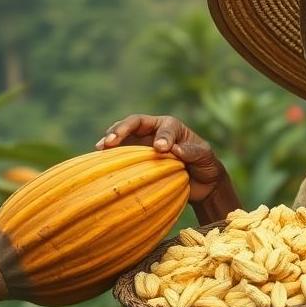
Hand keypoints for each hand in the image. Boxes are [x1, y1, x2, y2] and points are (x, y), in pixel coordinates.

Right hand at [96, 113, 226, 201]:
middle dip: (121, 130)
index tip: (161, 149)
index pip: (162, 126)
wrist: (203, 183)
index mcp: (172, 126)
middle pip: (134, 123)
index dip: (161, 136)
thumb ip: (193, 152)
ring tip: (100, 148)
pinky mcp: (137, 159)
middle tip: (110, 142)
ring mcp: (143, 144)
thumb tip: (175, 150)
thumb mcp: (205, 156)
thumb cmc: (205, 165)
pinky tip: (101, 162)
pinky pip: (122, 154)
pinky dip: (111, 156)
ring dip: (110, 140)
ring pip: (123, 136)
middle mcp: (154, 131)